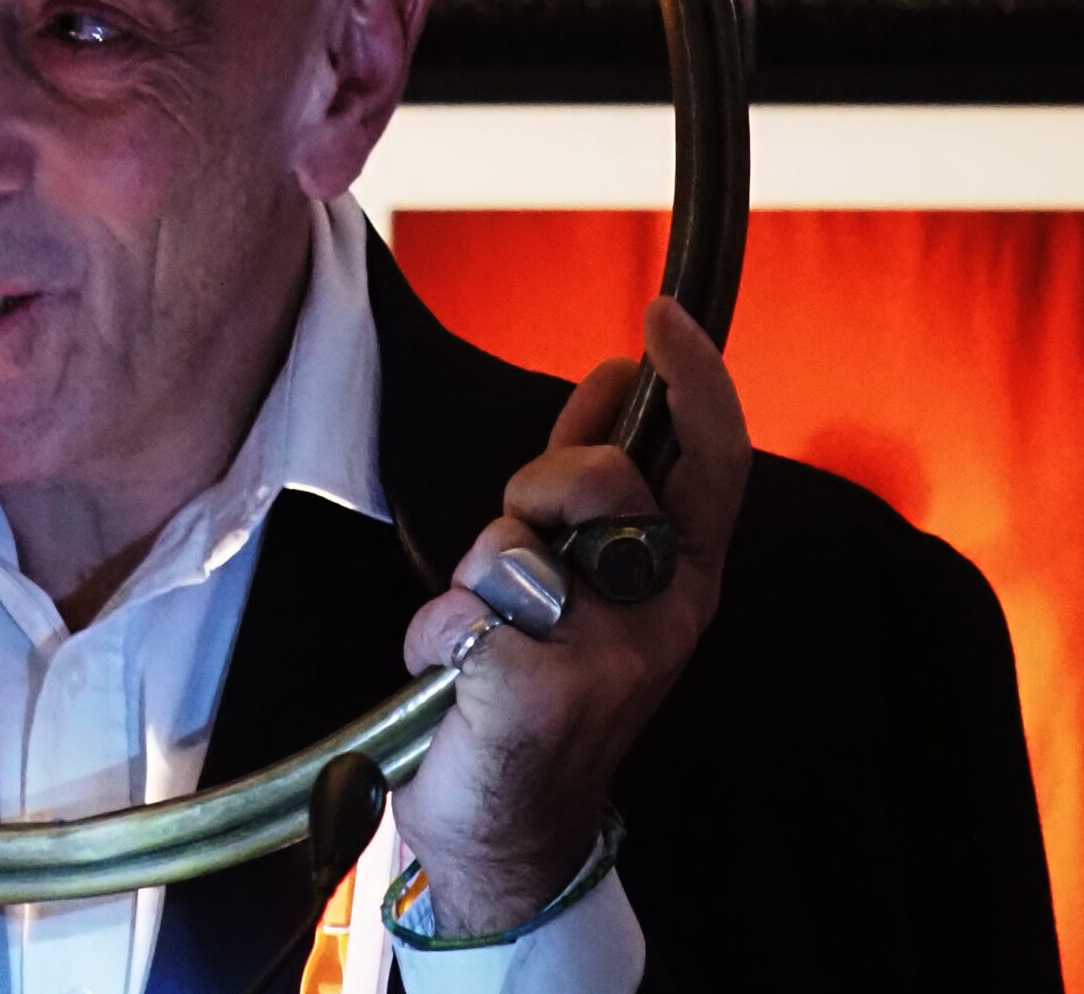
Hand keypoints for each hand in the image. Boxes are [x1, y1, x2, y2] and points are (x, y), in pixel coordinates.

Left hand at [394, 297, 750, 933]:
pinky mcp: (540, 692)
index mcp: (682, 579)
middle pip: (601, 476)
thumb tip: (613, 377)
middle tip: (517, 539)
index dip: (695, 381)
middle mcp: (661, 616)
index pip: (713, 461)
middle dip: (540, 478)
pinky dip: (433, 636)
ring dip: (472, 578)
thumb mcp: (577, 572)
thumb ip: (588, 483)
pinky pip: (459, 610)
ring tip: (483, 637)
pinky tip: (454, 684)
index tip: (662, 318)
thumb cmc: (534, 688)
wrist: (507, 826)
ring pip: (512, 544)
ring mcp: (608, 657)